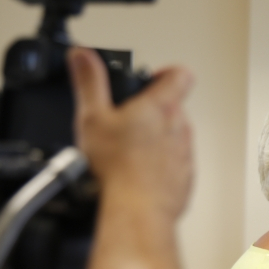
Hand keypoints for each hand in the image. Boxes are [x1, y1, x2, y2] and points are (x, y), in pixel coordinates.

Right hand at [67, 48, 194, 217]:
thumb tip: (82, 55)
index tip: (153, 78)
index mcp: (162, 106)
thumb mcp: (93, 117)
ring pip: (174, 139)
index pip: (180, 75)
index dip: (166, 73)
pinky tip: (136, 177)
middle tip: (127, 123)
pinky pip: (175, 167)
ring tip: (128, 154)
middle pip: (174, 109)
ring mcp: (186, 155)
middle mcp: (181, 128)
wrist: (136, 212)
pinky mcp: (185, 180)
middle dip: (153, 113)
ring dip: (156, 142)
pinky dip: (159, 169)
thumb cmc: (118, 169)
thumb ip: (89, 81)